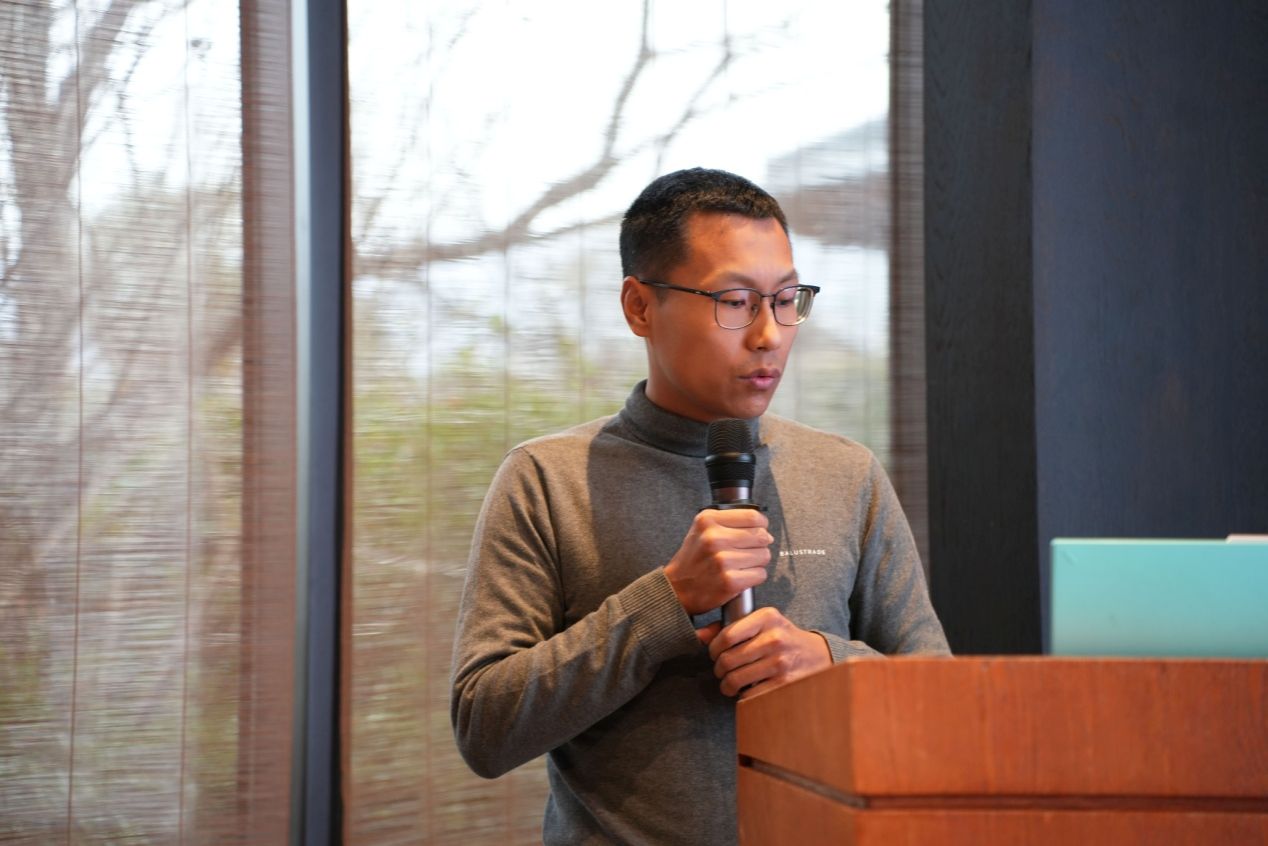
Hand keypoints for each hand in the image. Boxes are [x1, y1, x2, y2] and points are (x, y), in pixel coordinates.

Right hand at [663, 508, 771, 615]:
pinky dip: (754, 577)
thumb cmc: (694, 559)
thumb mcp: (702, 530)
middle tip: (746, 552)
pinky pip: (760, 574)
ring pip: (764, 555)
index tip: (758, 530)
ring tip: (740, 565)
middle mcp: (714, 538)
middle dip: (759, 545)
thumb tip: (764, 530)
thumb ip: (729, 522)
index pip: (753, 516)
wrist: (677, 588)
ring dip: (757, 562)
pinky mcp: (730, 581)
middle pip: (761, 536)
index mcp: (707, 520)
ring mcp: (722, 560)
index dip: (761, 525)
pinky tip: (740, 576)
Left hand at [702, 607, 830, 698]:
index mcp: (767, 617)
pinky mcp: (784, 684)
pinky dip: (742, 695)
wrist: (817, 655)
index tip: (715, 654)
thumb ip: (730, 627)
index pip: (726, 636)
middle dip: (718, 669)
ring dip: (726, 685)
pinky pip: (749, 694)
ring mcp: (780, 662)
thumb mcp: (761, 624)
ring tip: (728, 683)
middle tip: (720, 671)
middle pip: (728, 660)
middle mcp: (774, 638)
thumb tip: (699, 636)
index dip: (713, 649)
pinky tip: (746, 689)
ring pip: (735, 679)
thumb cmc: (782, 638)